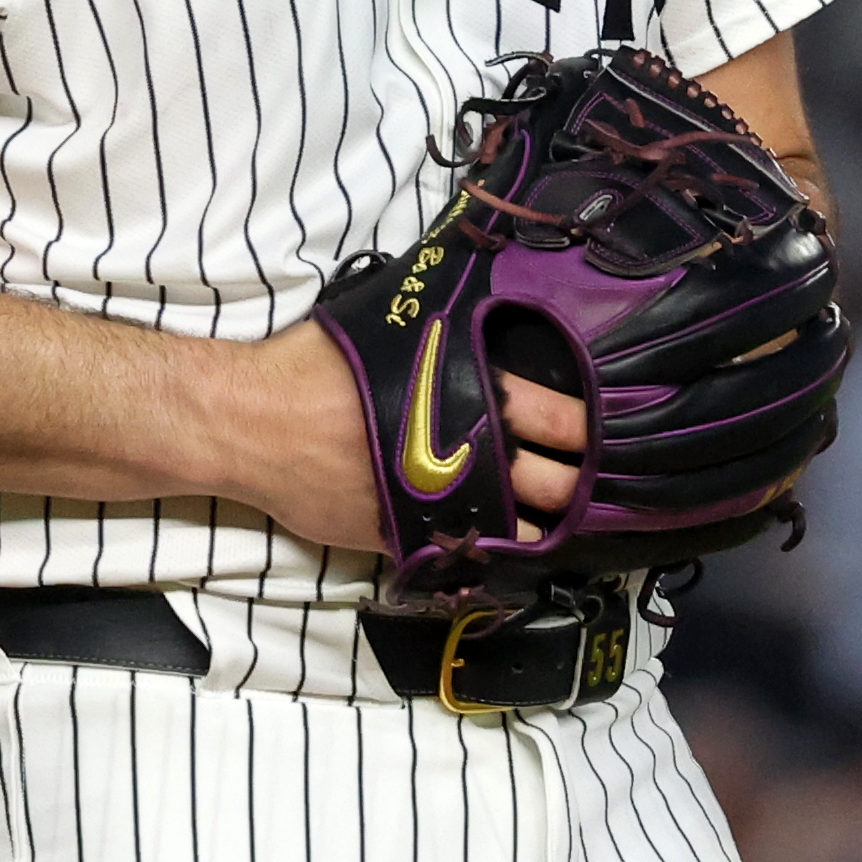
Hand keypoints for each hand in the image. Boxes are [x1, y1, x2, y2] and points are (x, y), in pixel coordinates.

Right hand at [217, 326, 587, 549]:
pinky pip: (469, 557)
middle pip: (555, 485)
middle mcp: (467, 455)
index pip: (561, 420)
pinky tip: (514, 555)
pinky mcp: (408, 541)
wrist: (251, 426)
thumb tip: (475, 303)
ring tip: (573, 526)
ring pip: (521, 532)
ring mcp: (440, 505)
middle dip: (583, 488)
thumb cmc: (315, 365)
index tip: (609, 437)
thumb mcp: (394, 324)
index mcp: (470, 394)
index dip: (594, 430)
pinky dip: (496, 556)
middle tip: (603, 489)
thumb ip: (446, 328)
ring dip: (550, 529)